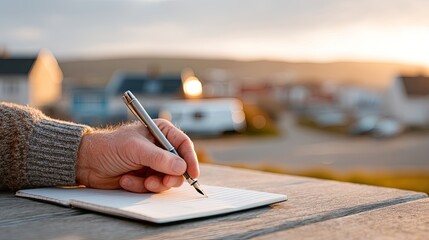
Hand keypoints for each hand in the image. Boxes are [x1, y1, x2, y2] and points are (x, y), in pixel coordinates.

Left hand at [76, 119, 198, 192]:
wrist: (87, 163)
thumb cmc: (109, 147)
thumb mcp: (136, 149)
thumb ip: (160, 159)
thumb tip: (181, 167)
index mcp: (161, 132)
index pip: (183, 144)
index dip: (190, 159)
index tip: (193, 173)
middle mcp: (159, 148)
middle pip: (179, 165)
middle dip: (170, 176)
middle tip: (161, 182)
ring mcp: (152, 164)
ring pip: (167, 179)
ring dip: (154, 183)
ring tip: (141, 181)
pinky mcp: (145, 177)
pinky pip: (153, 187)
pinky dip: (140, 186)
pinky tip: (127, 180)